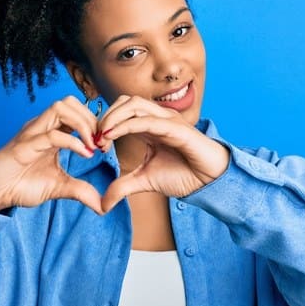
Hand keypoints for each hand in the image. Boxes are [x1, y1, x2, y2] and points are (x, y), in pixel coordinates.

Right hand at [0, 96, 103, 214]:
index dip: (96, 124)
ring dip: (83, 124)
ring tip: (93, 146)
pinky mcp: (24, 147)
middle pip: (71, 101)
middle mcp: (41, 127)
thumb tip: (102, 205)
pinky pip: (51, 135)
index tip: (105, 147)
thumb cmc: (19, 184)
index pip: (77, 111)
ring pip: (60, 107)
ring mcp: (32, 134)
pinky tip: (84, 155)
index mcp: (51, 132)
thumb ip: (80, 191)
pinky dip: (73, 142)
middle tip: (101, 144)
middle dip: (92, 119)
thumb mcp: (58, 188)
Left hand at [95, 95, 229, 212]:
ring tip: (102, 136)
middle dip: (105, 116)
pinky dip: (127, 125)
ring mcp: (167, 120)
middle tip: (96, 139)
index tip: (95, 144)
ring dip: (113, 117)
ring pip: (134, 104)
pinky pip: (147, 120)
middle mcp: (157, 118)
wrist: (209, 181)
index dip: (104, 123)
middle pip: (124, 101)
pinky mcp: (176, 128)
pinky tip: (113, 135)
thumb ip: (122, 187)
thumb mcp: (145, 181)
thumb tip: (102, 204)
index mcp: (149, 126)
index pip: (121, 111)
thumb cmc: (183, 175)